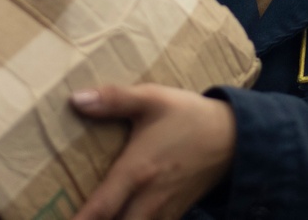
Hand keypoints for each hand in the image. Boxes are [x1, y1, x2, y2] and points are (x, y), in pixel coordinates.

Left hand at [70, 84, 235, 219]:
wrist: (234, 136)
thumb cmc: (189, 116)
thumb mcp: (153, 99)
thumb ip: (115, 99)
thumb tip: (76, 99)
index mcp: (137, 172)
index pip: (100, 209)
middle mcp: (148, 199)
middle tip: (73, 218)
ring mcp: (164, 211)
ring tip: (96, 217)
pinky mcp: (176, 213)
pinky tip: (123, 215)